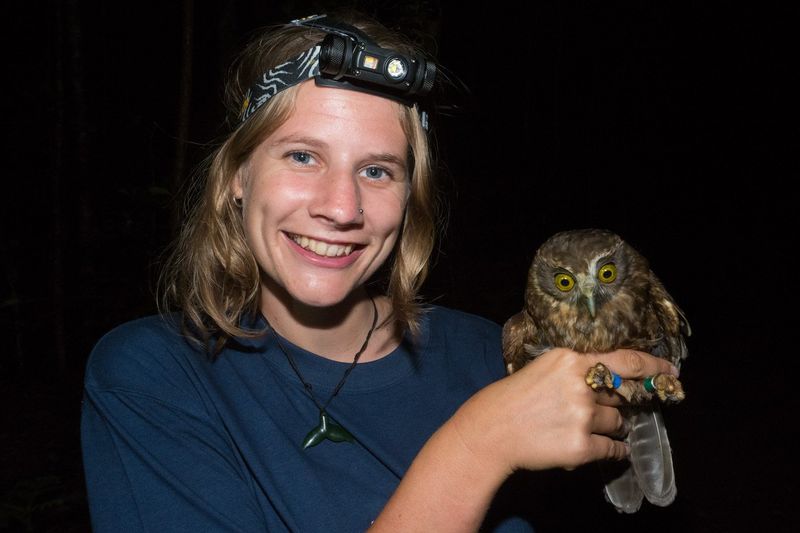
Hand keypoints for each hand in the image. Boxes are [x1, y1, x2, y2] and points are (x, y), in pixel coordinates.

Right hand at [450, 348, 676, 475]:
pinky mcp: (580, 445)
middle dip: (625, 402)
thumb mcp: (546, 367)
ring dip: (613, 426)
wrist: (492, 429)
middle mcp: (581, 385)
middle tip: (623, 405)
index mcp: (572, 360)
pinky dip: (615, 450)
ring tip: (589, 427)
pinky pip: (612, 448)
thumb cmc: (515, 396)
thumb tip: (615, 377)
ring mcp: (582, 416)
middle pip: (623, 394)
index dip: (654, 366)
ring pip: (617, 421)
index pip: (627, 361)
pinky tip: (611, 449)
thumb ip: (578, 368)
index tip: (671, 370)